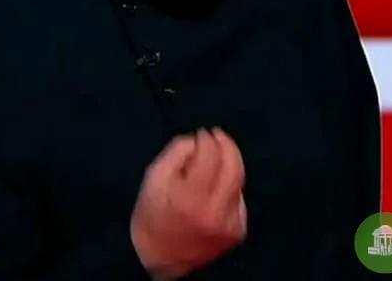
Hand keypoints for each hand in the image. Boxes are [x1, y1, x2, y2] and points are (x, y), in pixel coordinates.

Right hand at [130, 127, 246, 279]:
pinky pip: (239, 199)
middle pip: (234, 167)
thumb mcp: (154, 176)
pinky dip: (229, 188)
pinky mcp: (237, 232)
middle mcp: (215, 212)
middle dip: (227, 145)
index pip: (210, 156)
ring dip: (228, 167)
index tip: (202, 133)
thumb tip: (199, 139)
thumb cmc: (152, 214)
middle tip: (218, 135)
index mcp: (191, 198)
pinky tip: (214, 191)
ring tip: (211, 166)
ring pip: (239, 181)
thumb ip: (177, 151)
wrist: (159, 258)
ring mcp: (230, 224)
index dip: (207, 139)